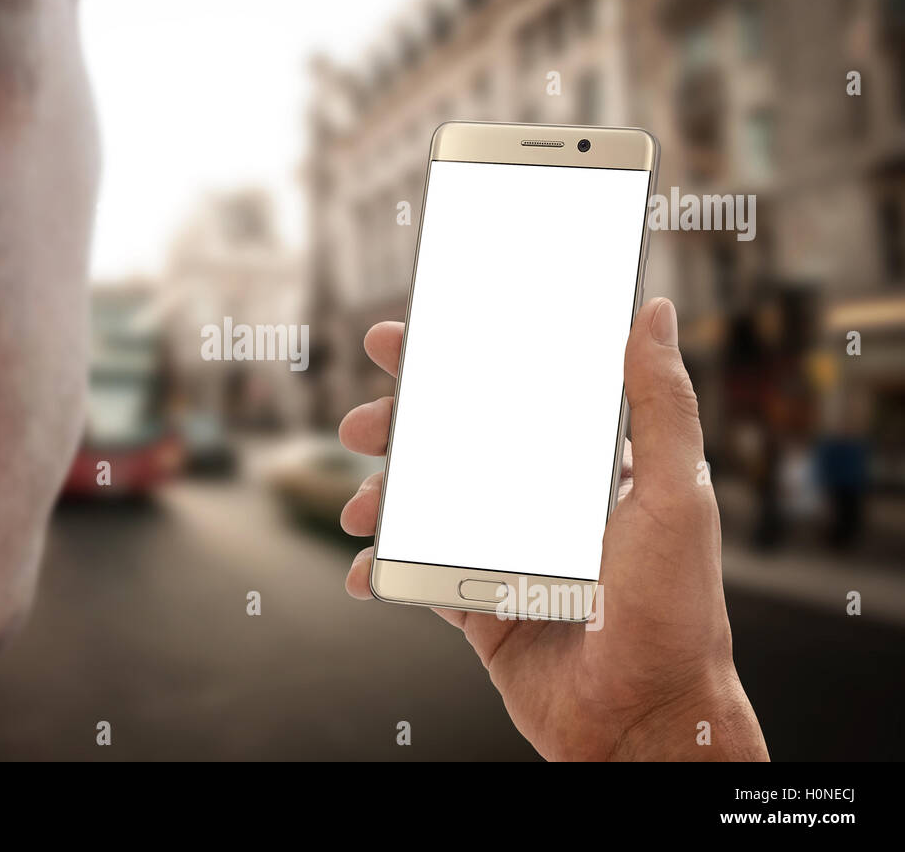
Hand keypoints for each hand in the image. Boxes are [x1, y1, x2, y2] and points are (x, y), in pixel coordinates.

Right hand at [339, 298, 768, 760]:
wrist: (642, 721)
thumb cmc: (675, 611)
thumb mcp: (673, 495)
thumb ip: (660, 405)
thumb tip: (653, 313)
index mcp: (583, 468)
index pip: (512, 394)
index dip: (455, 363)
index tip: (403, 341)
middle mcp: (539, 504)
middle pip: (453, 445)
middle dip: (398, 429)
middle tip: (364, 426)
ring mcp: (504, 553)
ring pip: (423, 506)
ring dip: (380, 498)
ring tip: (360, 508)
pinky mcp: (477, 604)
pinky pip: (416, 574)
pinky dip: (380, 570)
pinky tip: (363, 570)